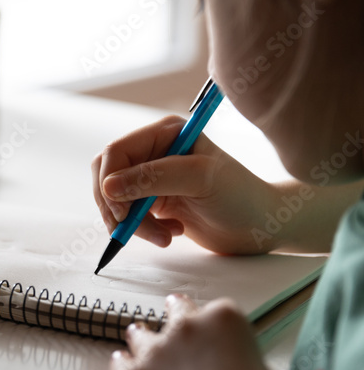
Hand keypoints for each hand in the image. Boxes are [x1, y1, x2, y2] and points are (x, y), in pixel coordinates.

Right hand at [91, 115, 281, 253]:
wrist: (262, 225)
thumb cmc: (242, 195)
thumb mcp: (200, 179)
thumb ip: (153, 178)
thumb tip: (109, 187)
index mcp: (164, 133)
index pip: (115, 153)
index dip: (111, 182)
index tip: (123, 211)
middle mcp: (154, 151)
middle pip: (107, 176)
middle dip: (117, 207)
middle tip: (135, 228)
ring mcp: (152, 178)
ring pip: (114, 200)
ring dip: (133, 223)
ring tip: (164, 236)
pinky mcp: (153, 201)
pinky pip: (128, 216)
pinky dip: (142, 230)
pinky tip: (171, 232)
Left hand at [112, 295, 299, 369]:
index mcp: (225, 321)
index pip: (219, 312)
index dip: (218, 327)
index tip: (216, 336)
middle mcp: (186, 328)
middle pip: (176, 311)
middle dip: (177, 317)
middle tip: (177, 323)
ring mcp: (154, 352)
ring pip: (141, 335)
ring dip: (143, 339)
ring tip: (140, 338)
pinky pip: (120, 364)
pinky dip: (123, 366)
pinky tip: (123, 365)